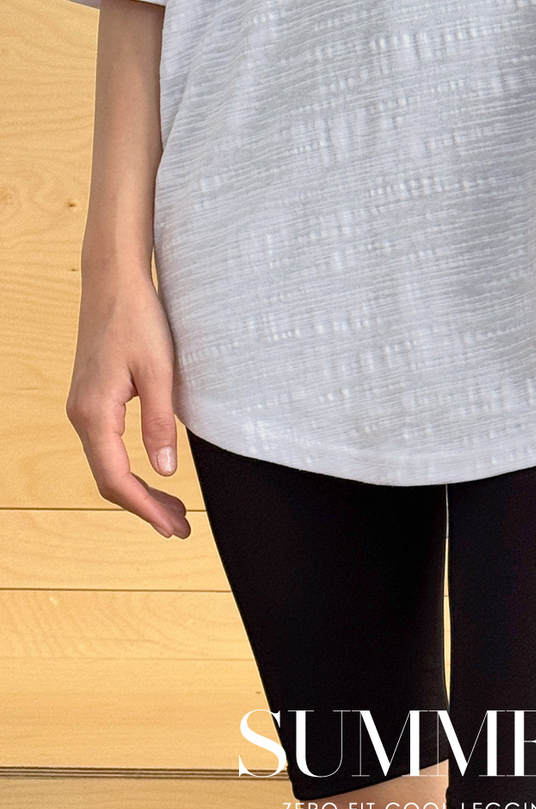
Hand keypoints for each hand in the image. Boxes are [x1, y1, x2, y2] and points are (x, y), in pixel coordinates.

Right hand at [65, 274, 190, 538]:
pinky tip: (152, 474)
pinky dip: (129, 468)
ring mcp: (83, 407)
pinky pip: (106, 447)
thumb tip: (165, 471)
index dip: (146, 508)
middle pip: (109, 479)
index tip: (175, 527)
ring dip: (138, 490)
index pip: (117, 479)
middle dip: (144, 507)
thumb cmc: (138, 319)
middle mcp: (81, 415)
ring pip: (107, 464)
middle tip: (180, 526)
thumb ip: (161, 423)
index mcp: (96, 414)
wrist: (113, 281)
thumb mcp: (160, 372)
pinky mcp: (92, 399)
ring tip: (172, 508)